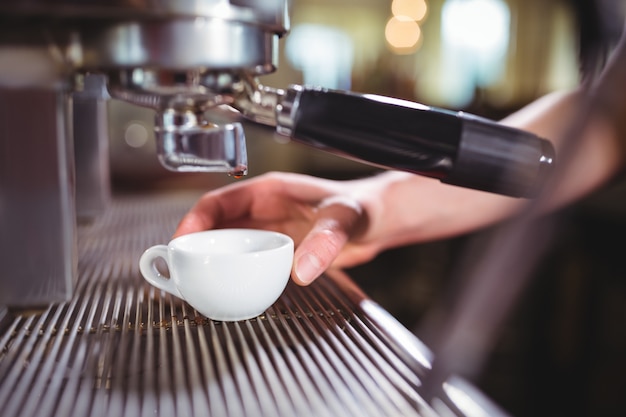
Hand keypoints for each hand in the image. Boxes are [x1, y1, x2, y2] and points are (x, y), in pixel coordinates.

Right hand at [173, 172, 374, 284]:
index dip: (194, 220)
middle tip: (180, 271)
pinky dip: (231, 273)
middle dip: (193, 246)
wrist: (377, 221)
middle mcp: (262, 211)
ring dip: (210, 262)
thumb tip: (300, 270)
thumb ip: (325, 241)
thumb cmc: (360, 207)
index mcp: (268, 192)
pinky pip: (244, 261)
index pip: (218, 202)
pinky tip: (227, 289)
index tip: (180, 242)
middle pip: (214, 227)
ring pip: (225, 245)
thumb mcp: (344, 218)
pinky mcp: (275, 250)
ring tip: (194, 283)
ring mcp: (267, 231)